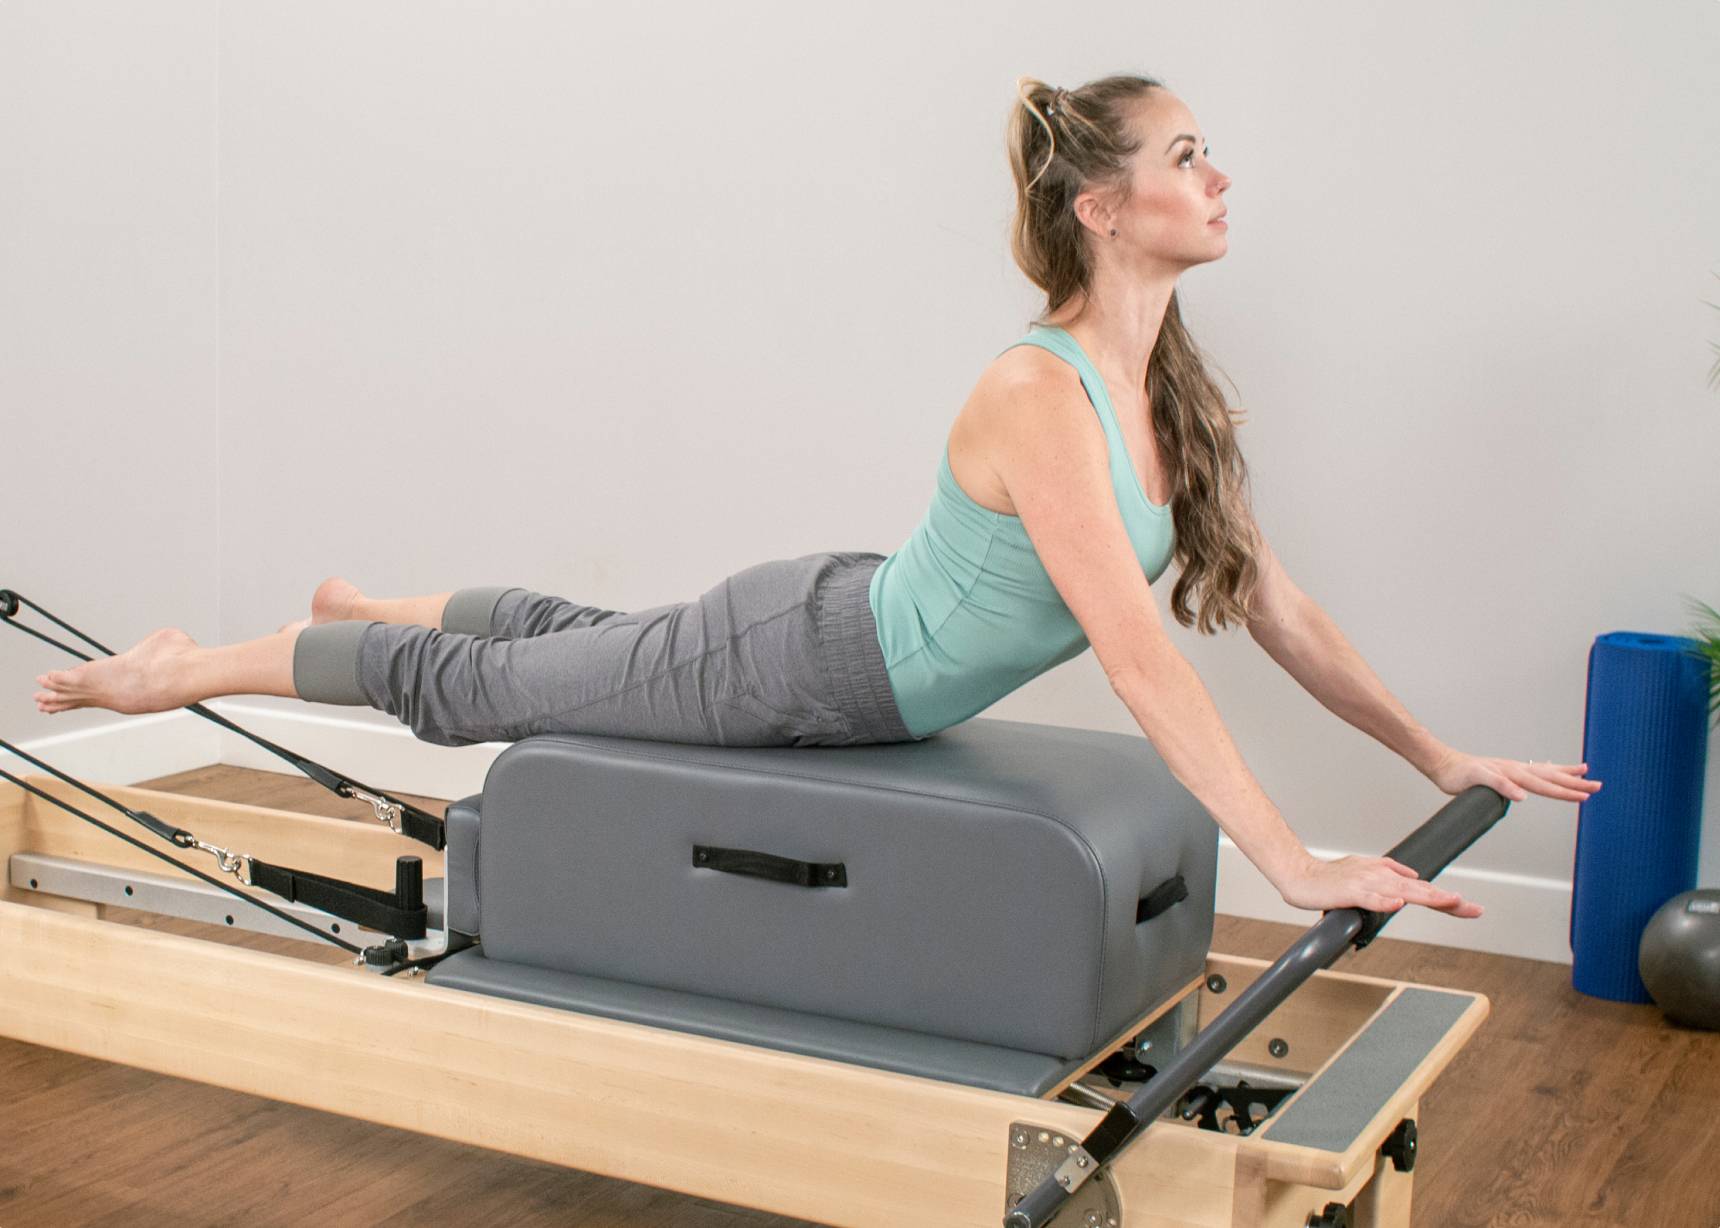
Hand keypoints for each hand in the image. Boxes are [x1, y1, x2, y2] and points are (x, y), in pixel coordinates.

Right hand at [1275, 853, 1483, 918]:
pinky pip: (1370, 898)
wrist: (1301, 875)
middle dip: (1447, 899)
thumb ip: (1389, 873)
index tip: (1469, 907)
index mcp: (1386, 875)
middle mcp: (1380, 876)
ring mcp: (1366, 883)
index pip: (1422, 888)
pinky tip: (1398, 905)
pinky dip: (1384, 901)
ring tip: (1451, 902)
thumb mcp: (1364, 872)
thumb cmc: (1330, 878)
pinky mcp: (1350, 891)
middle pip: (1420, 890)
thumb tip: (1413, 877)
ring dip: (1427, 897)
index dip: (1445, 897)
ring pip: (1402, 892)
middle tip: (1474, 908)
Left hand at [1421, 745, 1602, 803]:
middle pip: (1551, 776)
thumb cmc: (1458, 775)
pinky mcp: (1507, 771)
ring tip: (1585, 771)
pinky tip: (1552, 770)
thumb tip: (1523, 796)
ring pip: (1546, 771)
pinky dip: (1547, 770)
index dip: (1565, 791)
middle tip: (1598, 785)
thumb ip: (1500, 786)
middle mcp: (1516, 769)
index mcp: (1513, 773)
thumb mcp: (1477, 780)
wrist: (1444, 765)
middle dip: (1575, 782)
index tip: (1585, 796)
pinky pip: (1534, 771)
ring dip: (1566, 773)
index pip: (1545, 785)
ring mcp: (1513, 769)